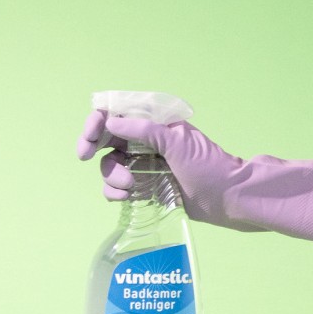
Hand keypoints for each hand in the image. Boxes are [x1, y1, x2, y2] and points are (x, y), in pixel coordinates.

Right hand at [77, 111, 312, 248]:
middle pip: (105, 140)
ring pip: (109, 167)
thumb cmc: (208, 166)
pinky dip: (116, 194)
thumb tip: (111, 122)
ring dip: (113, 176)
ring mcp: (144, 167)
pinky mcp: (146, 190)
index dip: (96, 123)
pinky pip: (117, 190)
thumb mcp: (176, 141)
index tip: (89, 138)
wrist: (228, 198)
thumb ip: (142, 130)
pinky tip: (129, 198)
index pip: (115, 115)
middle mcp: (145, 143)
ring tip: (134, 186)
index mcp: (153, 125)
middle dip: (94, 147)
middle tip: (84, 156)